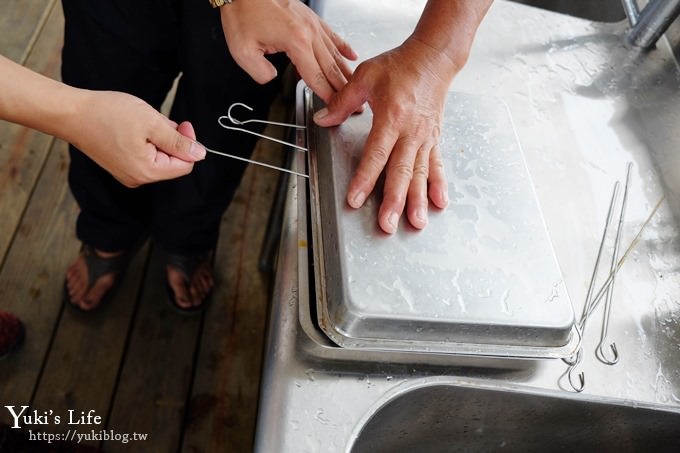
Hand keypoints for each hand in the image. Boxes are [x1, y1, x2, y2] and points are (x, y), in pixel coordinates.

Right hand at [70, 91, 204, 186]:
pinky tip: (134, 126)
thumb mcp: (151, 122)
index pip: (185, 165)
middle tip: (158, 119)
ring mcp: (127, 174)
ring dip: (159, 136)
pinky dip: (146, 139)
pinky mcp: (120, 165)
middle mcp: (138, 179)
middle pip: (172, 162)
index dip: (189, 143)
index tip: (182, 123)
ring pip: (159, 156)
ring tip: (142, 121)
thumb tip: (200, 154)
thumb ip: (178, 141)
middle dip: (172, 138)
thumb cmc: (108, 115)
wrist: (71, 113)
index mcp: (147, 172)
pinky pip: (144, 154)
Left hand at [219, 0, 356, 101]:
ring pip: (335, 54)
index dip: (328, 97)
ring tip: (356, 87)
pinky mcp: (311, 18)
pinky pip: (332, 35)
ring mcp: (313, 24)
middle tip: (356, 106)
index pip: (316, 78)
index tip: (337, 109)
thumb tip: (272, 78)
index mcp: (296, 42)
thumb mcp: (243, 51)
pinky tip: (352, 56)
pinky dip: (344, 47)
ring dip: (346, 73)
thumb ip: (260, 73)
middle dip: (344, 90)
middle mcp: (309, 33)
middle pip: (331, 69)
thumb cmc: (243, 12)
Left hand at [314, 38, 453, 233]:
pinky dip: (438, 185)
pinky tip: (439, 203)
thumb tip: (322, 119)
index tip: (355, 199)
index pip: (375, 154)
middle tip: (387, 224)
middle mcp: (410, 132)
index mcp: (391, 117)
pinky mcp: (434, 139)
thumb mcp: (365, 76)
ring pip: (420, 174)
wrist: (433, 58)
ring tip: (416, 223)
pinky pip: (436, 165)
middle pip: (400, 171)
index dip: (365, 178)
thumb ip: (342, 101)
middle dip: (393, 200)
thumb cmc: (400, 66)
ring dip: (417, 200)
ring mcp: (424, 138)